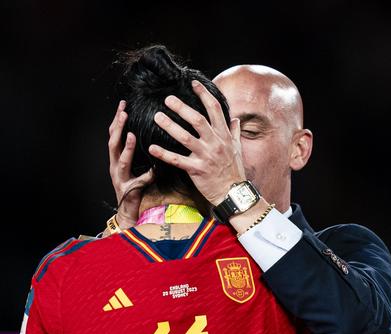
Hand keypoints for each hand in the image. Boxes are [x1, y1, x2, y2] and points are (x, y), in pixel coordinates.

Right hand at [108, 100, 153, 228]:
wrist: (127, 211)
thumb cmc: (133, 187)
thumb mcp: (135, 164)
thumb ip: (139, 153)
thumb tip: (151, 137)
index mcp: (116, 158)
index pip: (114, 135)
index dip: (117, 120)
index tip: (123, 105)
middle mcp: (114, 166)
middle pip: (112, 143)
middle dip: (117, 127)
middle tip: (123, 112)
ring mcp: (119, 178)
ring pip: (120, 160)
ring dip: (125, 147)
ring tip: (129, 134)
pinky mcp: (128, 190)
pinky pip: (137, 182)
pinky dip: (144, 176)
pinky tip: (152, 171)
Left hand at [148, 79, 245, 205]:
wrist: (233, 193)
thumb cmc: (234, 170)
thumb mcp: (237, 148)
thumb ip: (234, 132)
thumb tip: (235, 119)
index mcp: (224, 135)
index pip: (215, 109)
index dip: (204, 94)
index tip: (194, 83)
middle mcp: (215, 143)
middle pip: (197, 120)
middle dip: (182, 108)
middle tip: (167, 99)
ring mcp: (206, 156)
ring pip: (185, 137)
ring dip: (170, 126)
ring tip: (157, 117)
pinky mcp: (197, 170)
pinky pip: (178, 160)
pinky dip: (164, 154)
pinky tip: (152, 148)